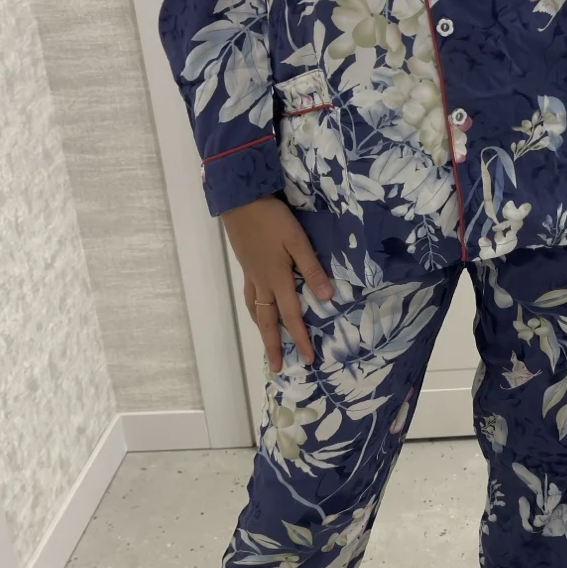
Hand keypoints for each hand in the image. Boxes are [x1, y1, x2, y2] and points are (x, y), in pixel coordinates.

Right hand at [221, 196, 332, 373]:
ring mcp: (251, 275)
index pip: (291, 317)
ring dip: (261, 330)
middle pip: (267, 321)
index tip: (308, 359)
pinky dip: (253, 310)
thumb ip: (312, 269)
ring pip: (254, 310)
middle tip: (275, 367)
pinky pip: (249, 297)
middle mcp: (262, 283)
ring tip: (266, 343)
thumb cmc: (271, 219)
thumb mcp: (297, 241)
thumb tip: (327, 298)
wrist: (239, 200)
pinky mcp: (245, 266)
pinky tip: (256, 308)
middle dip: (273, 345)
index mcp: (277, 279)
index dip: (300, 339)